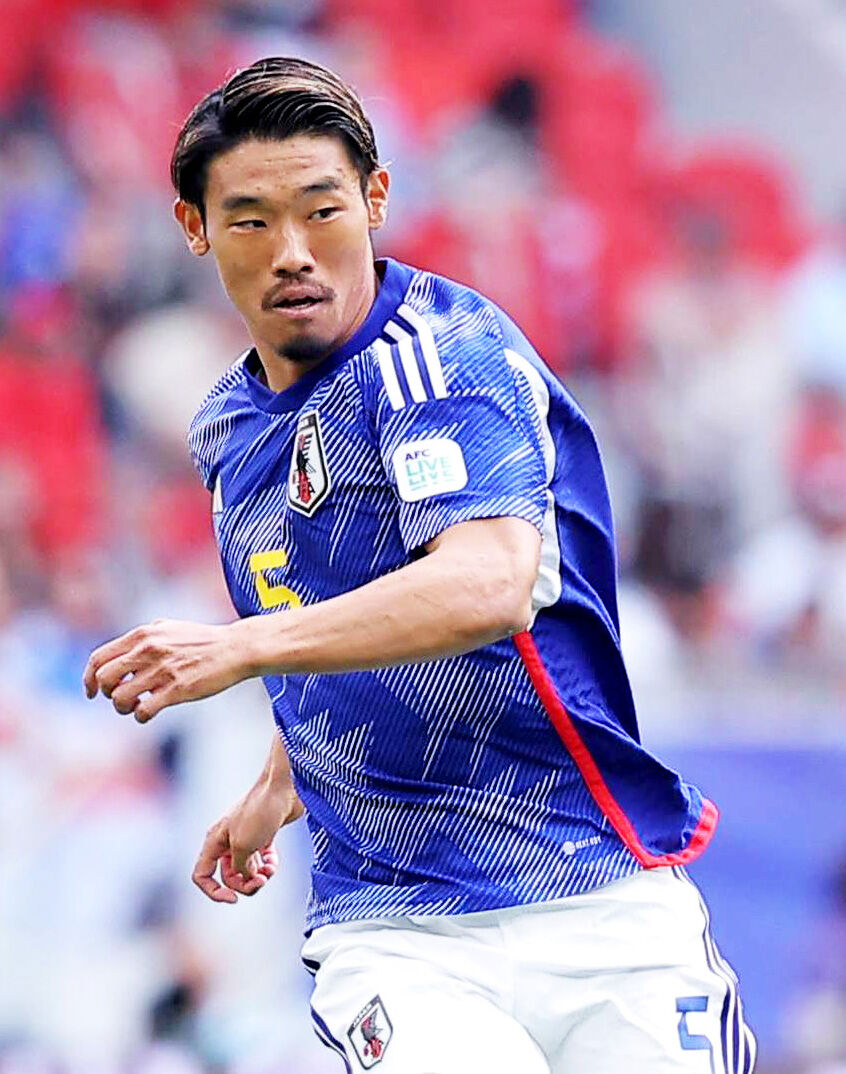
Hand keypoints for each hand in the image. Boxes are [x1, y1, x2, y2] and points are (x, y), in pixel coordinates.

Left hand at [83, 618, 252, 721]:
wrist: (235, 648)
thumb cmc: (203, 640)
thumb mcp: (168, 628)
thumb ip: (142, 639)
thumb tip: (119, 654)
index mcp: (143, 635)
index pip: (98, 658)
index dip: (89, 679)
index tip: (92, 692)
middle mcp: (148, 650)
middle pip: (104, 679)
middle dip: (105, 693)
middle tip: (121, 697)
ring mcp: (162, 671)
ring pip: (120, 698)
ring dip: (124, 708)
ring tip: (137, 706)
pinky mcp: (177, 690)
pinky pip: (143, 711)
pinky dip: (141, 717)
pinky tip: (151, 713)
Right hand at [192, 780, 303, 903]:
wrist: (285, 788)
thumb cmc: (260, 813)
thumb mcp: (243, 847)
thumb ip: (238, 869)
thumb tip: (244, 878)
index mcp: (214, 841)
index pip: (202, 875)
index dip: (214, 892)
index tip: (233, 898)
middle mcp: (227, 841)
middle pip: (229, 877)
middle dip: (245, 885)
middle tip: (262, 881)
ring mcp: (246, 838)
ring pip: (247, 870)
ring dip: (259, 877)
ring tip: (270, 871)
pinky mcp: (263, 836)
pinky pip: (261, 861)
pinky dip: (268, 866)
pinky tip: (274, 863)